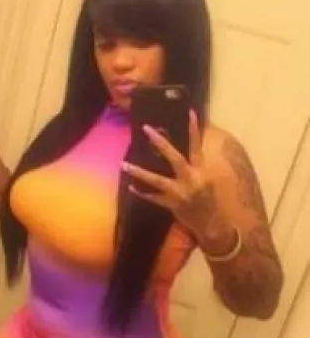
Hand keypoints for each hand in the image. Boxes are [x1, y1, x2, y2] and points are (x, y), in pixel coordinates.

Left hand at [121, 111, 224, 238]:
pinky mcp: (172, 205)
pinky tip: (130, 186)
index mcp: (201, 171)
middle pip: (174, 158)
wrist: (213, 225)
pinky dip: (141, 192)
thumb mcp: (205, 180)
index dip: (194, 129)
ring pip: (157, 180)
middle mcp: (191, 179)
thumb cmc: (208, 200)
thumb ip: (193, 167)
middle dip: (160, 143)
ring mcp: (180, 193)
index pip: (197, 146)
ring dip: (139, 172)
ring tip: (124, 164)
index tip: (190, 112)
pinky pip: (152, 197)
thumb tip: (180, 151)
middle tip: (146, 129)